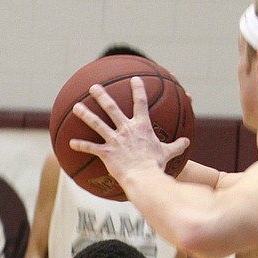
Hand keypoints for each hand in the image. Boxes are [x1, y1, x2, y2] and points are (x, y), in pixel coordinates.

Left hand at [70, 76, 189, 181]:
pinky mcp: (106, 153)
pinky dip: (80, 145)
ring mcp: (114, 140)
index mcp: (141, 126)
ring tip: (76, 106)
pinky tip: (70, 142)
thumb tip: (187, 142)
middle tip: (94, 87)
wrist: (144, 177)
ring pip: (97, 123)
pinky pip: (91, 148)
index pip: (140, 102)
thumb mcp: (168, 153)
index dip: (138, 89)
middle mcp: (126, 129)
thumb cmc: (156, 165)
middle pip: (112, 107)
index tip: (134, 79)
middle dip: (102, 95)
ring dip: (85, 114)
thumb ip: (176, 146)